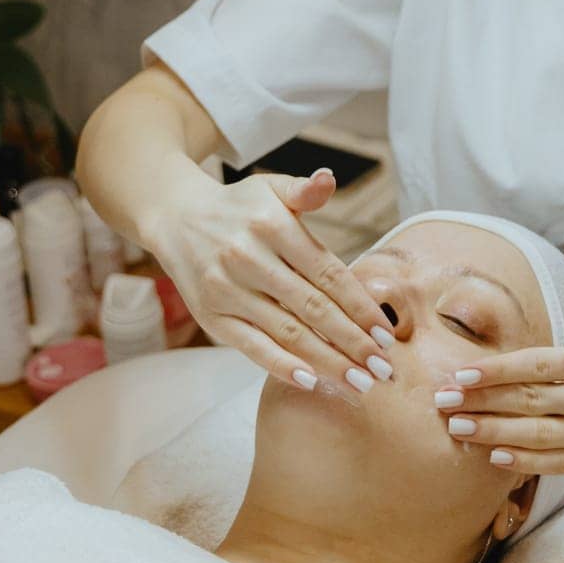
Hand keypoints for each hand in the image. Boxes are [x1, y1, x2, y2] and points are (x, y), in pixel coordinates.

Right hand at [150, 168, 396, 398]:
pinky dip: (282, 367)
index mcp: (273, 226)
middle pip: (313, 308)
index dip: (360, 305)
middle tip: (384, 369)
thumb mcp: (270, 188)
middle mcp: (249, 259)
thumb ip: (304, 190)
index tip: (387, 333)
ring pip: (287, 333)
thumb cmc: (239, 207)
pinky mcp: (212, 317)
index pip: (328, 272)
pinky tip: (313, 382)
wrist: (176, 219)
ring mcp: (228, 291)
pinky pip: (252, 347)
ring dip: (328, 361)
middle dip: (353, 342)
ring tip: (360, 383)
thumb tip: (328, 179)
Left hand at [434, 269, 563, 477]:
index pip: (540, 366)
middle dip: (482, 403)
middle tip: (442, 404)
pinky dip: (525, 461)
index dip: (498, 371)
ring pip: (538, 436)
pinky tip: (495, 456)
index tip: (462, 375)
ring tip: (457, 430)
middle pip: (530, 402)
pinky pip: (558, 464)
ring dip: (492, 434)